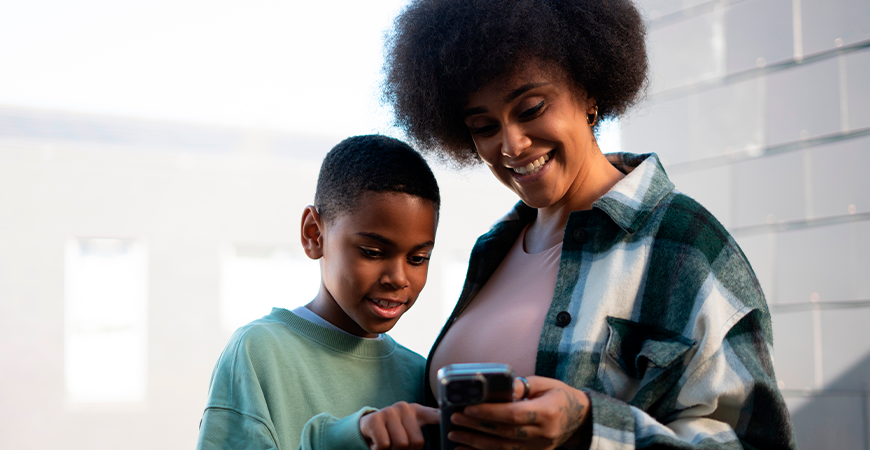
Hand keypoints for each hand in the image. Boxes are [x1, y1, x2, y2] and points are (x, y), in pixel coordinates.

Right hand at [359, 401, 439, 449]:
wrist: (365, 428)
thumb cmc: (392, 432)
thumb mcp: (409, 429)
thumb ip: (422, 432)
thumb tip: (444, 435)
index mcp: (417, 411)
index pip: (435, 414)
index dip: (445, 418)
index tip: (456, 418)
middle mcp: (404, 408)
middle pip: (416, 442)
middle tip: (397, 446)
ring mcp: (389, 411)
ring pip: (400, 444)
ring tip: (387, 443)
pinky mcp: (375, 419)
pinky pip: (384, 445)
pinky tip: (376, 443)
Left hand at [448, 376, 590, 449]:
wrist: (579, 419)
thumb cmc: (559, 396)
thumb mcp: (545, 383)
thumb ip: (523, 386)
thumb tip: (502, 386)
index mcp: (547, 413)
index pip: (514, 414)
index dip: (490, 413)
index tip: (468, 408)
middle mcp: (543, 434)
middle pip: (504, 433)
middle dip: (476, 427)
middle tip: (453, 420)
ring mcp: (538, 448)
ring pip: (502, 449)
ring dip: (475, 443)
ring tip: (454, 435)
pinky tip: (465, 449)